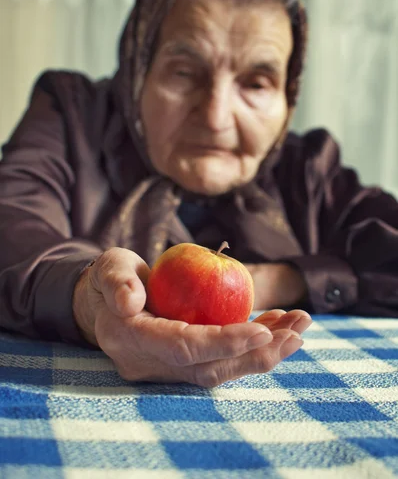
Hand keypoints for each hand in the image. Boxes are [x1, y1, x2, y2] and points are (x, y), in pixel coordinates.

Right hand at [73, 247, 311, 386]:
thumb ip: (116, 282)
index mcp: (130, 341)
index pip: (182, 347)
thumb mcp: (109, 269)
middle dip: (256, 355)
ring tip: (298, 330)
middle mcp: (150, 364)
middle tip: (297, 332)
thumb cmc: (111, 278)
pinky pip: (220, 360)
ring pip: (220, 369)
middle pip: (209, 369)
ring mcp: (168, 369)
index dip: (224, 342)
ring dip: (262, 354)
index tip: (263, 330)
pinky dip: (251, 348)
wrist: (105, 302)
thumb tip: (129, 301)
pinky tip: (277, 328)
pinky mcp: (183, 365)